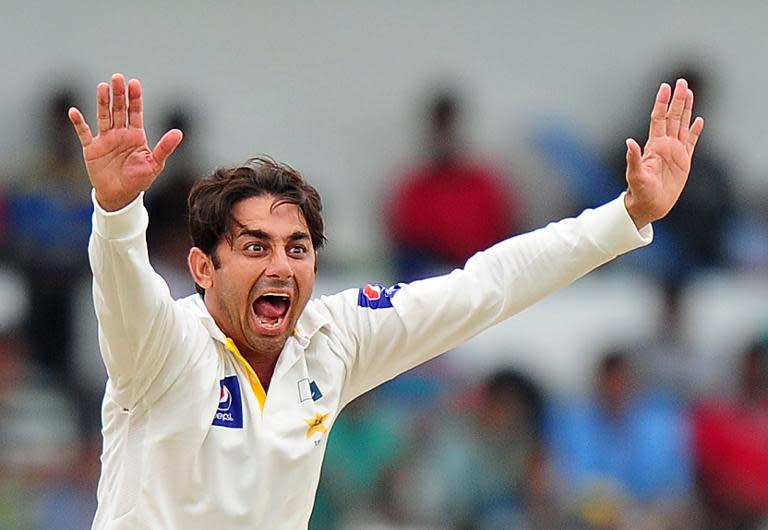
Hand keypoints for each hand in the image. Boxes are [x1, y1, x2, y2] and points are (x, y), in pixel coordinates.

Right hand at [68, 73, 182, 210]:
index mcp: (136, 136)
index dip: (135, 98)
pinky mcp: (91, 149)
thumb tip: (179, 132)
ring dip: (102, 102)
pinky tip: (74, 111)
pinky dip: (79, 123)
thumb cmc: (139, 181)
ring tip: (103, 86)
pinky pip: (84, 133)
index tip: (134, 84)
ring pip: (103, 116)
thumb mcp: (155, 164)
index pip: (135, 112)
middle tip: (118, 77)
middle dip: (119, 94)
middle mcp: (120, 134)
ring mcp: (105, 140)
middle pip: (119, 110)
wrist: (121, 196)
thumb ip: (165, 148)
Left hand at [623, 78, 703, 227]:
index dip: (661, 103)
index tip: (665, 87)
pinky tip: (699, 120)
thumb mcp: (634, 175)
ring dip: (686, 109)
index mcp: (654, 146)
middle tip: (681, 82)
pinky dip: (695, 131)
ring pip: (682, 125)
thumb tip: (629, 142)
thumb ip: (633, 158)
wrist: (649, 206)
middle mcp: (664, 145)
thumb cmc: (639, 192)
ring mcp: (675, 152)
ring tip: (689, 93)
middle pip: (672, 117)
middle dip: (677, 100)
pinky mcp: (684, 162)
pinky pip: (691, 142)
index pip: (658, 119)